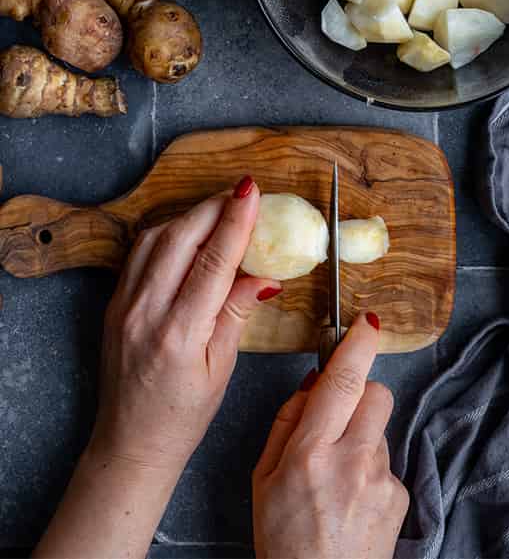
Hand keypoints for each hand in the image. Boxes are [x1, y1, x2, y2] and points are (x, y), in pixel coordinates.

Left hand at [91, 177, 275, 475]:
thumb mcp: (221, 369)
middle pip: (181, 238)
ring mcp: (123, 307)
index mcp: (178, 335)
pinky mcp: (113, 304)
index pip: (213, 262)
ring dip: (190, 216)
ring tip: (221, 210)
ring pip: (156, 238)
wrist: (129, 446)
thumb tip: (267, 274)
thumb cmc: (181, 417)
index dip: (236, 222)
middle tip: (244, 194)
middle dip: (215, 207)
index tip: (253, 192)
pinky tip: (188, 233)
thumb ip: (238, 313)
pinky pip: (139, 253)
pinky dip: (166, 233)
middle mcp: (145, 314)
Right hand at [253, 313, 408, 558]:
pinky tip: (352, 503)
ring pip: (380, 430)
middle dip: (360, 395)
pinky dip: (371, 473)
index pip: (343, 381)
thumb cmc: (284, 541)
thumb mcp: (263, 481)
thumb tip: (311, 382)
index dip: (357, 344)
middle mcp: (352, 461)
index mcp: (311, 453)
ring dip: (363, 440)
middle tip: (337, 421)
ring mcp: (382, 480)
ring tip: (337, 481)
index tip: (366, 323)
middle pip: (376, 393)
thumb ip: (286, 423)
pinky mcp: (401, 496)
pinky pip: (388, 464)